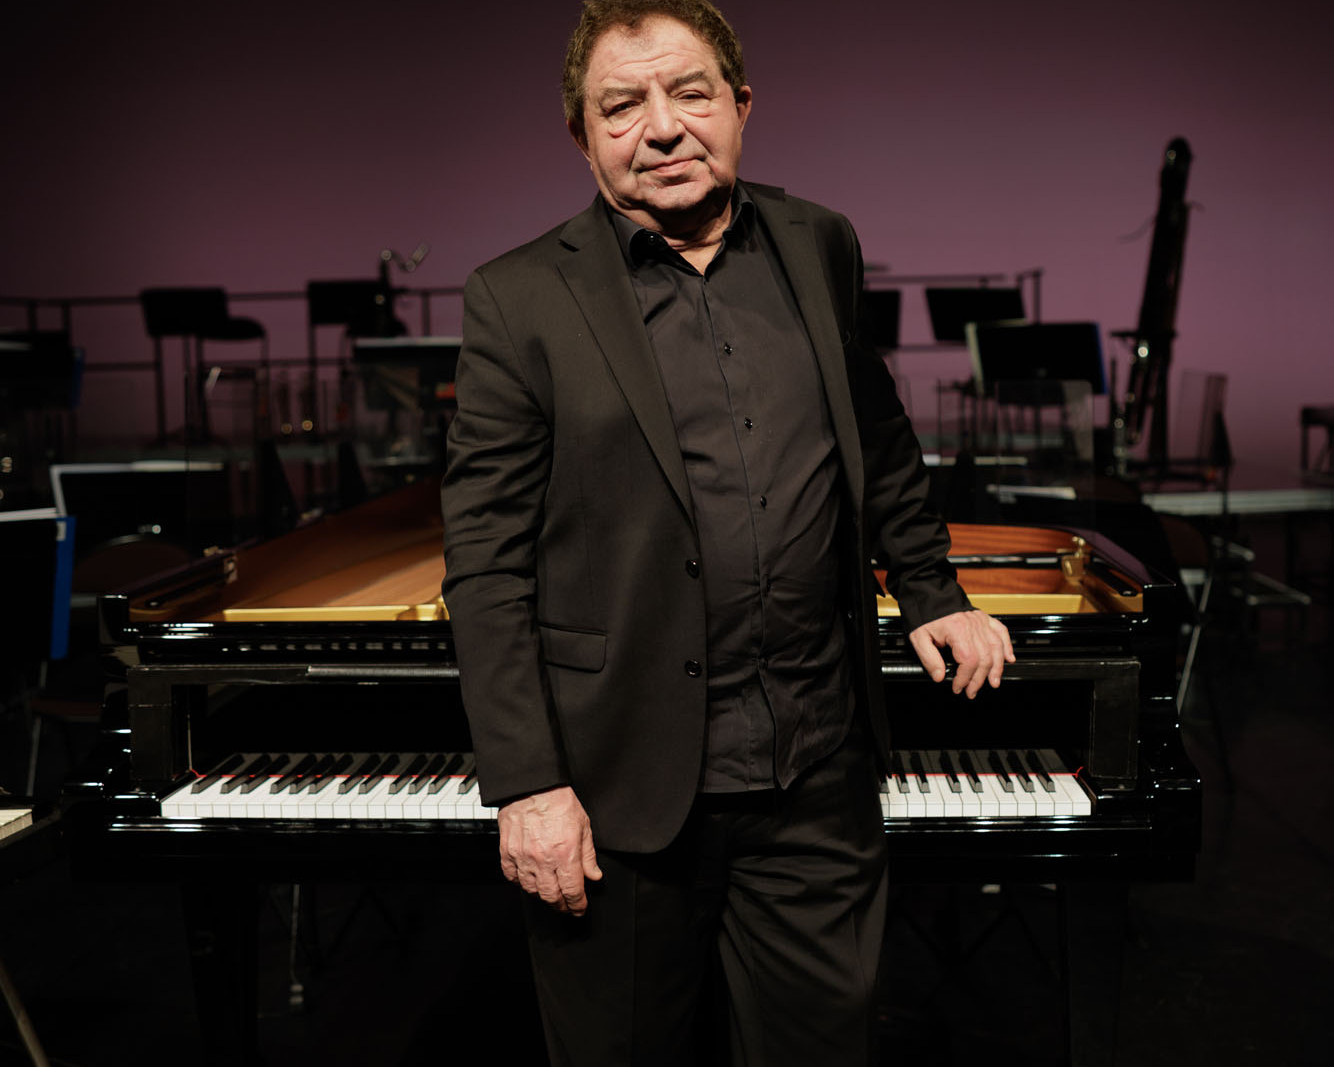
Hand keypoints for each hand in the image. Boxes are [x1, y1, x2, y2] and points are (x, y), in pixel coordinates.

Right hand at [497, 785, 601, 915]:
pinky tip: (528, 880)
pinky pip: (511, 876)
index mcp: (565, 854)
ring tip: (549, 894)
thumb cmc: (558, 801)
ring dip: (542, 896)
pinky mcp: (507, 851)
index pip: (572, 891)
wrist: (533, 786)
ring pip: (531, 890)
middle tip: (566, 906)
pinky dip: (520, 882)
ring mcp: (523, 857)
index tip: (579, 908)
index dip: (577, 904)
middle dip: (561, 905)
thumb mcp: (583, 826)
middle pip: (551, 896)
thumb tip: (594, 875)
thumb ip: (588, 854)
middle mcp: (543, 859)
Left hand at [908, 609, 1014, 697]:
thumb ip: (929, 659)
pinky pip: (1001, 632)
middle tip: (972, 691)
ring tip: (993, 682)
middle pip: (984, 658)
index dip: (965, 678)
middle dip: (979, 679)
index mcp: (957, 630)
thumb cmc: (925, 615)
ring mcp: (981, 621)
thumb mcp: (919, 638)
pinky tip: (1009, 658)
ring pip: (996, 648)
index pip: (969, 660)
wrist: (929, 595)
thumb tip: (940, 677)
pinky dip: (1007, 646)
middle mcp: (973, 625)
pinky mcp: (984, 618)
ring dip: (997, 668)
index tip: (958, 687)